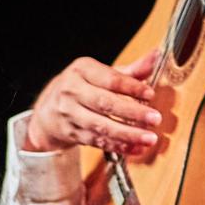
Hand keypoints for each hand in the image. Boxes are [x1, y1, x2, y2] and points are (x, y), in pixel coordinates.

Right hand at [25, 49, 160, 154]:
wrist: (48, 111)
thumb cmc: (81, 88)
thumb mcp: (100, 74)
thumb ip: (131, 70)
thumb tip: (157, 56)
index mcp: (81, 71)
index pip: (109, 79)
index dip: (131, 87)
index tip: (150, 94)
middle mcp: (72, 91)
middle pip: (105, 103)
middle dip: (132, 112)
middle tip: (154, 118)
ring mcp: (70, 114)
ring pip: (101, 126)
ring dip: (127, 134)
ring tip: (149, 138)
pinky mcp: (72, 133)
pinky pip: (98, 141)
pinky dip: (119, 146)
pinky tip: (136, 148)